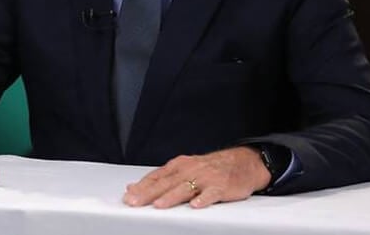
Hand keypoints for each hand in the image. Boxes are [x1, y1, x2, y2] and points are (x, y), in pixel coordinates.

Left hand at [123, 147, 269, 208]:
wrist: (241, 163)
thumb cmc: (208, 169)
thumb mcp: (183, 169)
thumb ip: (160, 179)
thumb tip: (133, 186)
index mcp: (179, 166)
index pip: (156, 176)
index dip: (141, 186)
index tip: (128, 195)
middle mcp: (190, 170)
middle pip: (166, 183)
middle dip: (149, 193)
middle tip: (135, 202)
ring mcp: (205, 178)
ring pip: (185, 188)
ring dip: (171, 197)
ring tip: (159, 205)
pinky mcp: (221, 187)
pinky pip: (211, 194)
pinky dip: (203, 199)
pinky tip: (195, 206)